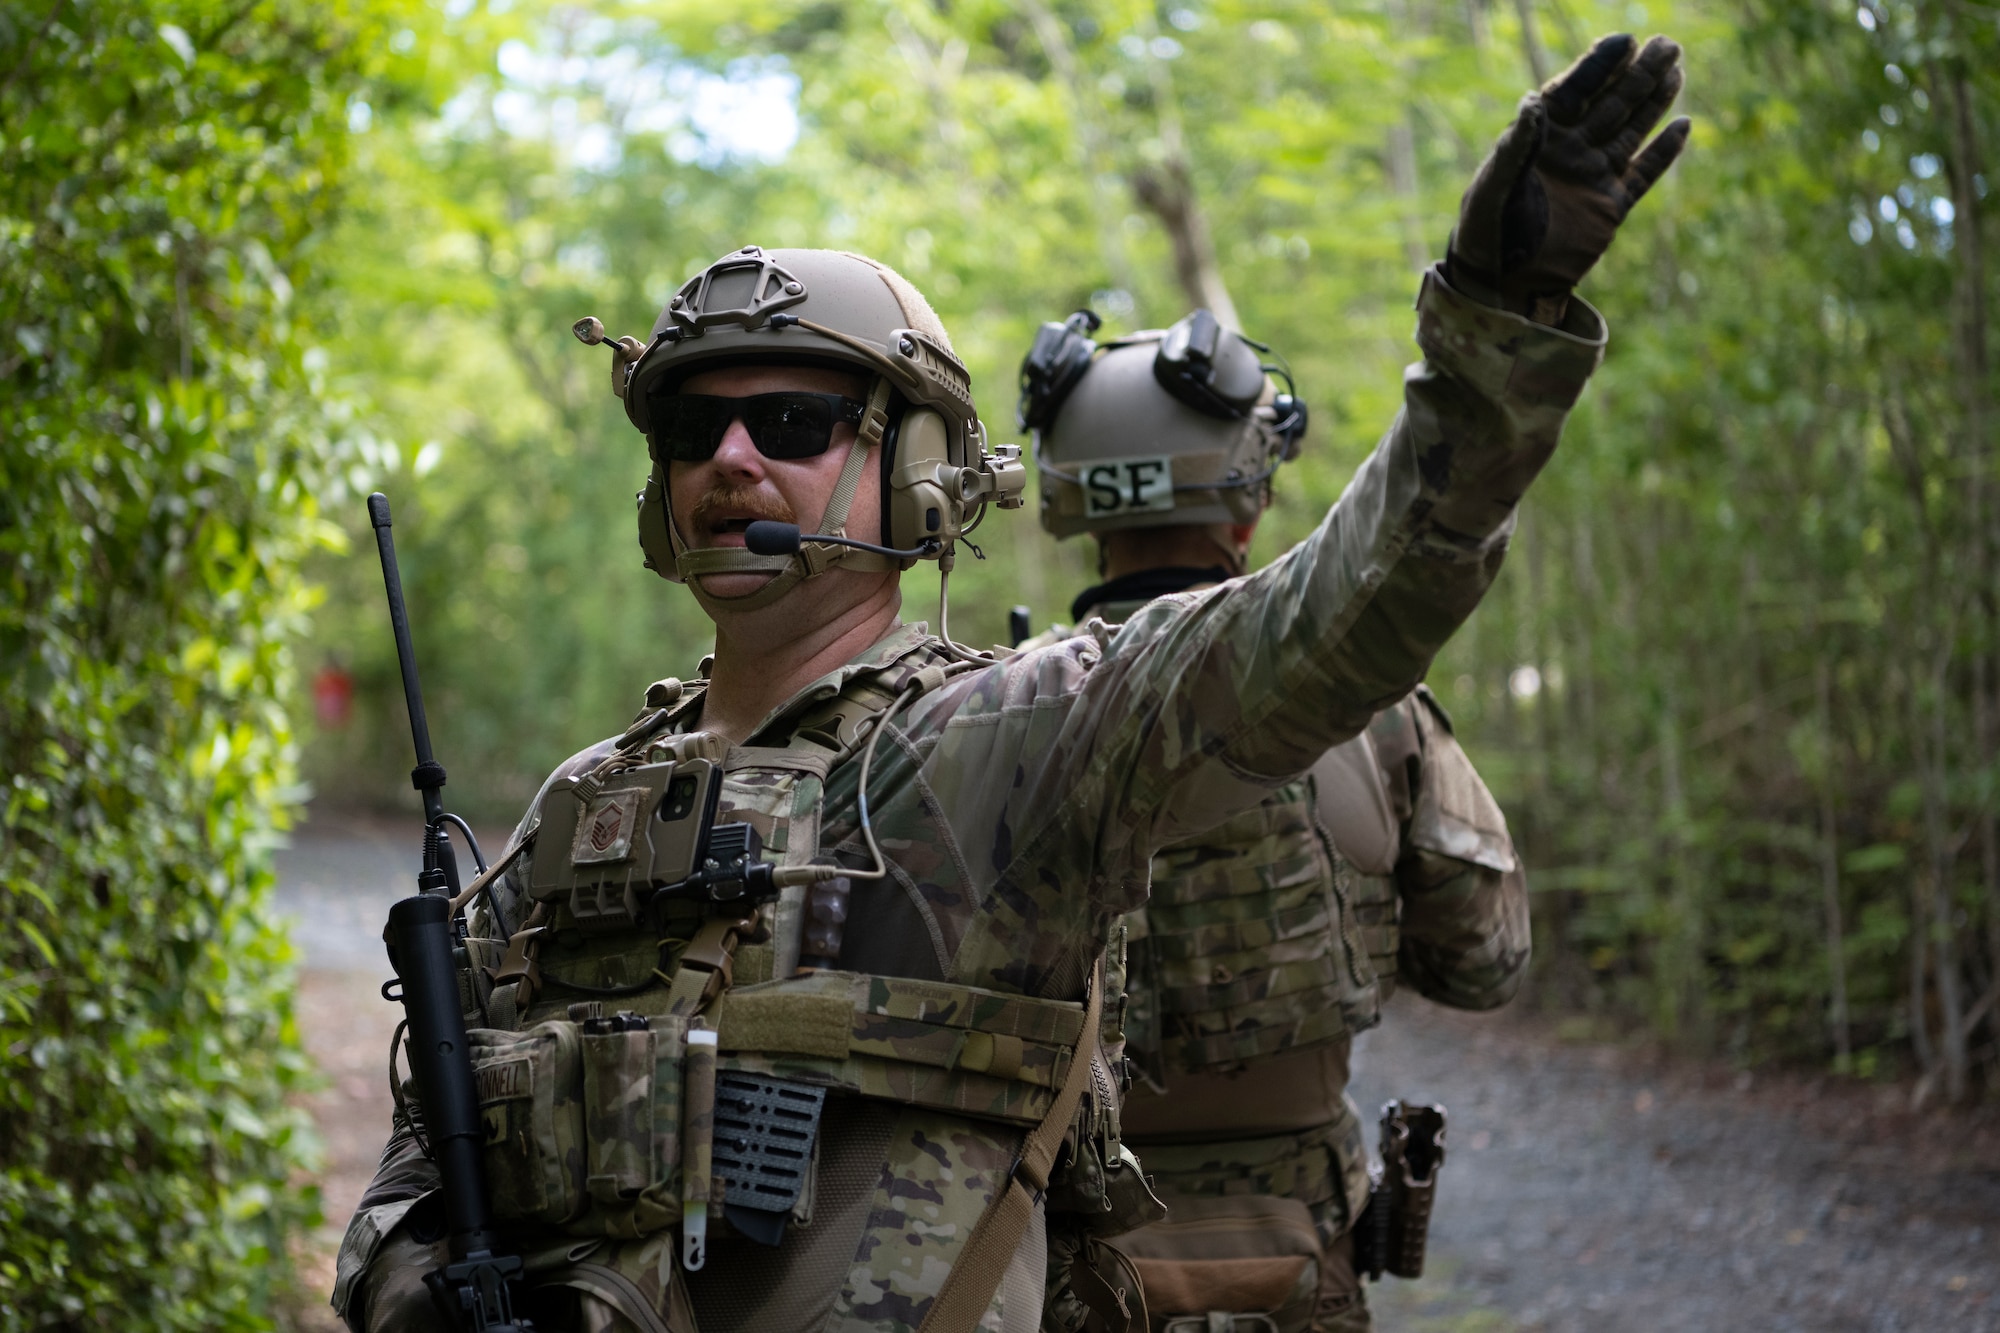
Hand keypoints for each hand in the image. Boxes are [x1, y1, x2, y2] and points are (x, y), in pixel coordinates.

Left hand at [1449, 33, 1690, 322]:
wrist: (1502, 283)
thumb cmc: (1486, 232)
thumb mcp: (1495, 187)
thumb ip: (1516, 147)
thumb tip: (1534, 102)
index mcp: (1539, 139)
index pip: (1574, 92)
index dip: (1599, 66)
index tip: (1624, 41)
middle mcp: (1570, 151)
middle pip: (1611, 103)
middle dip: (1638, 73)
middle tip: (1667, 44)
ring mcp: (1592, 176)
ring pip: (1631, 130)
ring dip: (1654, 101)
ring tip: (1676, 68)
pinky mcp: (1610, 207)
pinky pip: (1643, 174)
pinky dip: (1662, 152)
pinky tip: (1684, 125)